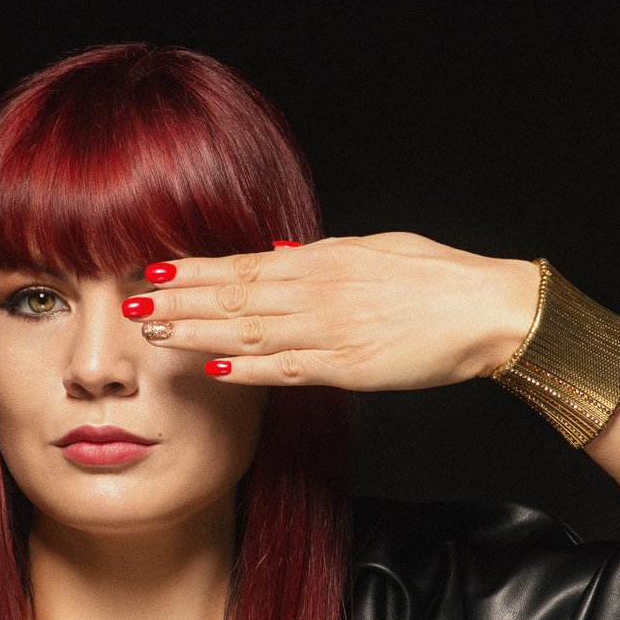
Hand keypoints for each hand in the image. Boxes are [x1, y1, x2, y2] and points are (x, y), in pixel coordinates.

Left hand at [132, 232, 540, 389]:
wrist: (490, 311)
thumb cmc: (436, 278)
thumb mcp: (373, 248)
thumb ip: (320, 254)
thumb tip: (275, 249)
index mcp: (323, 261)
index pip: (241, 265)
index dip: (192, 270)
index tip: (151, 270)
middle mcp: (318, 294)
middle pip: (232, 297)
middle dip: (177, 300)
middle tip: (128, 303)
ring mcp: (330, 332)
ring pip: (248, 332)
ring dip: (197, 333)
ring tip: (154, 333)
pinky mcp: (347, 368)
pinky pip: (286, 370)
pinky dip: (248, 369)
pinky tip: (213, 368)